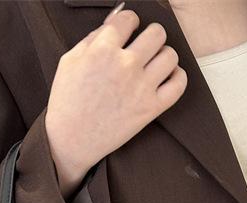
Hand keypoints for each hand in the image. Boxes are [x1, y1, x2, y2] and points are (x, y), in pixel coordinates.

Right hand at [45, 3, 186, 188]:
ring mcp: (140, 88)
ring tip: (154, 63)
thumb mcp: (69, 61)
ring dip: (164, 55)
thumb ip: (94, 36)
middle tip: (143, 47)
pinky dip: (177, 77)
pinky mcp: (150, 109)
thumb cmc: (67, 102)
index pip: (129, 18)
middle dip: (150, 36)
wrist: (71, 141)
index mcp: (103, 49)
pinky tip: (166, 78)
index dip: (129, 23)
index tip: (128, 32)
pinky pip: (178, 84)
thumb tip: (117, 18)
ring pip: (170, 55)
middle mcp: (125, 65)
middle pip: (157, 33)